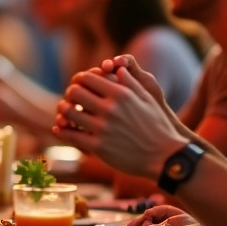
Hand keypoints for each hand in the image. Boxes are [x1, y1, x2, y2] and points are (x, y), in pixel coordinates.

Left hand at [52, 60, 182, 177]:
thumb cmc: (158, 126)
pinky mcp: (99, 148)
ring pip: (68, 113)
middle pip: (74, 92)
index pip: (87, 78)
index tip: (79, 85)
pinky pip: (71, 136)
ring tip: (65, 112)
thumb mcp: (148, 98)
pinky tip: (60, 128)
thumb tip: (117, 68)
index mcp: (121, 94)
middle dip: (70, 94)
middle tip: (71, 99)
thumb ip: (130, 82)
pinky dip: (61, 130)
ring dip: (63, 111)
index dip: (79, 79)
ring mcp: (103, 129)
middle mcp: (110, 109)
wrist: (165, 157)